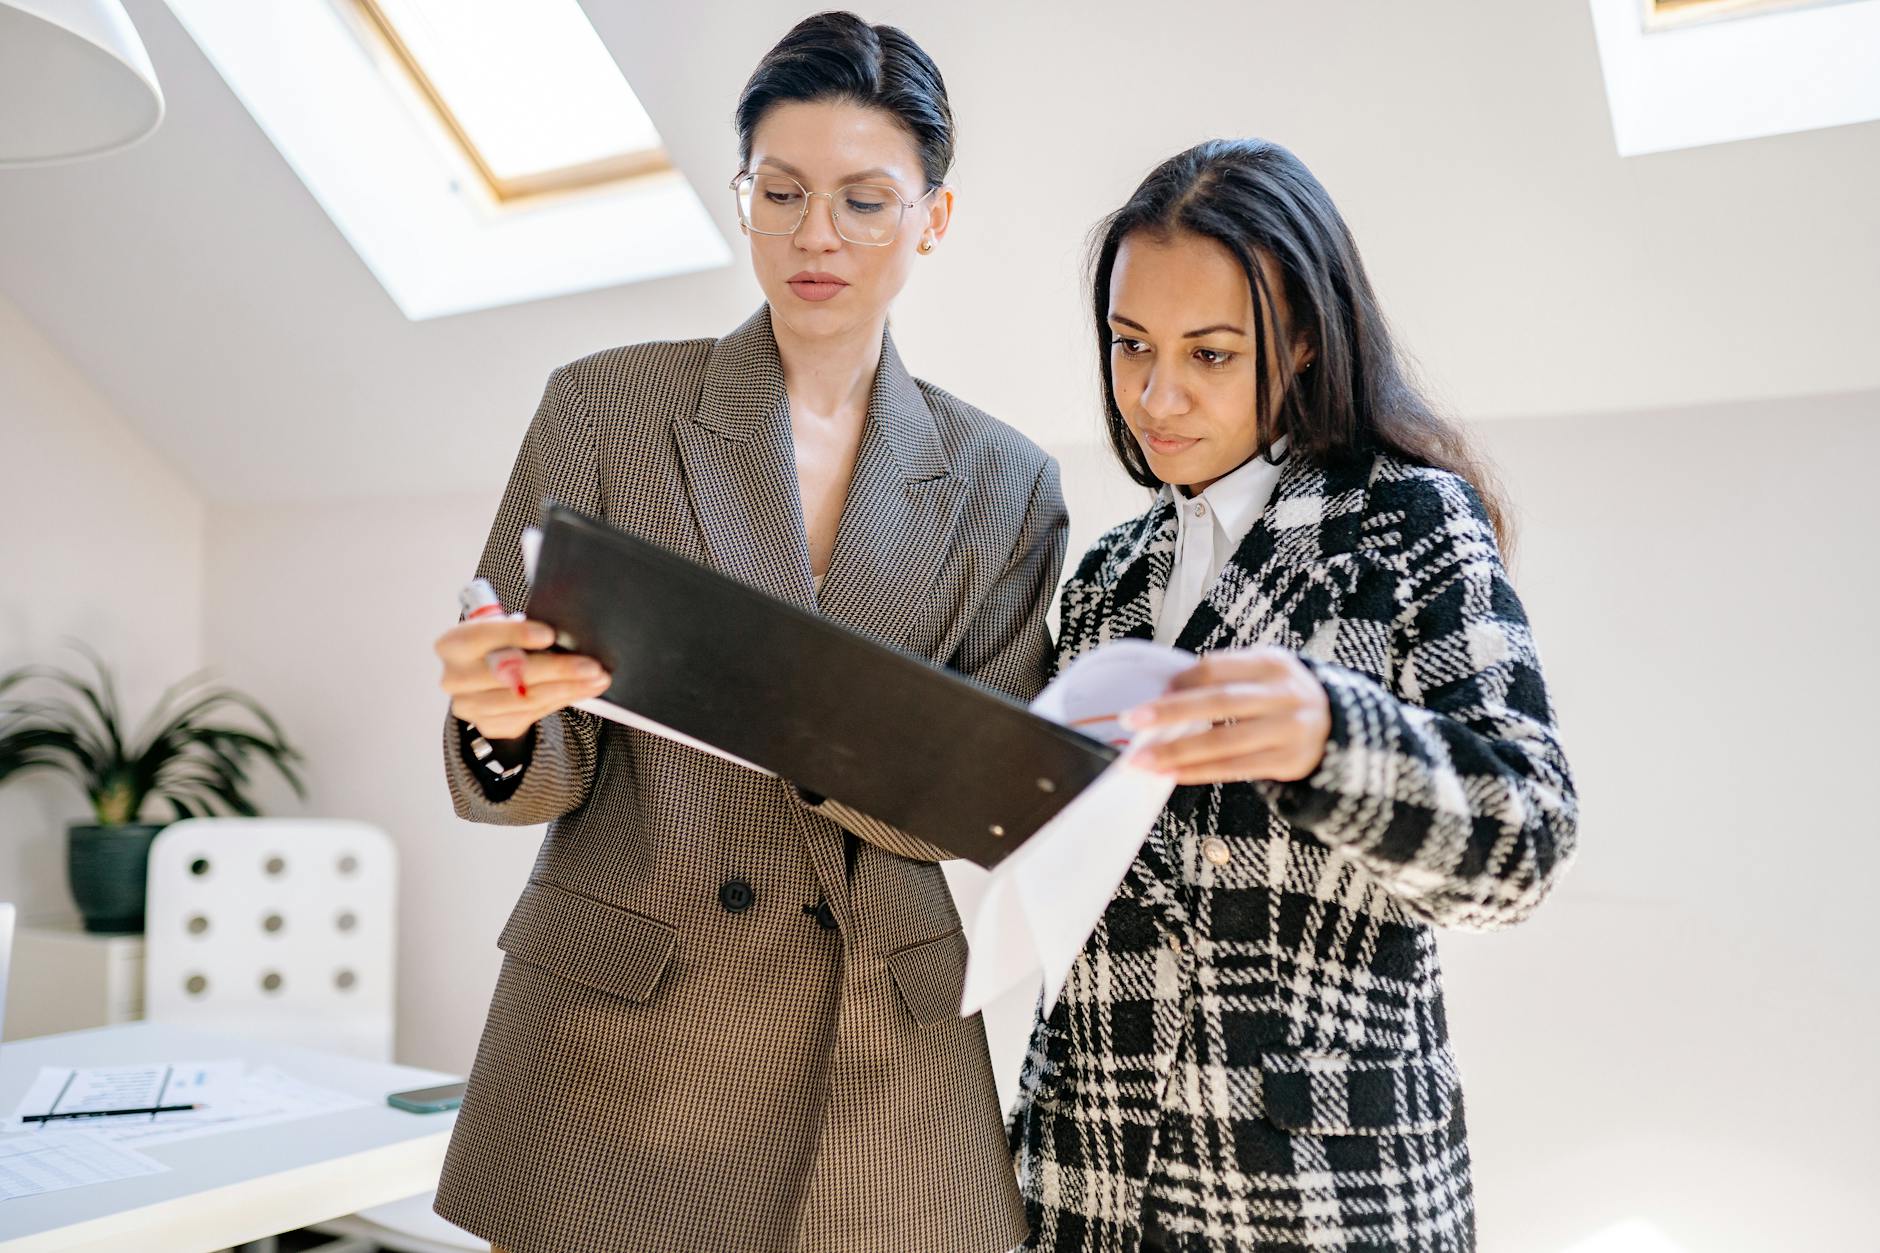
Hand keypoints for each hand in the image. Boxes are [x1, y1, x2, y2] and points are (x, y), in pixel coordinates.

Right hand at [434, 618, 611, 741]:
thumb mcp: (502, 629)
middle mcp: (454, 678)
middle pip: (508, 675)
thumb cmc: (500, 645)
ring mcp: (470, 706)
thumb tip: (566, 631)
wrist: (487, 678)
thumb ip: (522, 629)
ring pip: (524, 699)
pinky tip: (583, 690)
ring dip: (567, 689)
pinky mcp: (489, 725)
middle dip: (556, 669)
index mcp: (453, 645)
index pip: (480, 636)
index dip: (515, 634)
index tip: (549, 634)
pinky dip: (561, 700)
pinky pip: (532, 714)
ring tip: (597, 679)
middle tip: (591, 666)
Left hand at [1126, 646, 1330, 784]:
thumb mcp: (1265, 673)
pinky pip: (1234, 769)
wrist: (1339, 726)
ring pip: (1224, 743)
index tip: (1154, 692)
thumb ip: (1225, 678)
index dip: (1182, 681)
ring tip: (1142, 759)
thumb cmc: (1282, 696)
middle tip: (1133, 720)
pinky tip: (1171, 773)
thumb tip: (1166, 694)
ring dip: (1178, 751)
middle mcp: (1283, 695)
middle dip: (1171, 712)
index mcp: (1272, 663)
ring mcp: (1288, 731)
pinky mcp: (1287, 762)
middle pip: (1219, 703)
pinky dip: (1199, 771)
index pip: (1217, 668)